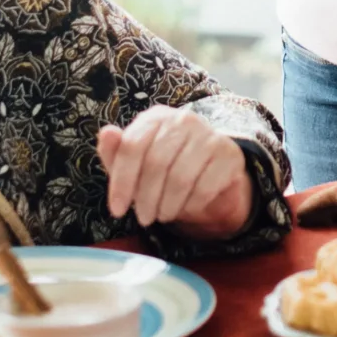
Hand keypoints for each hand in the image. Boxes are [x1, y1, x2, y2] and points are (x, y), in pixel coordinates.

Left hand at [99, 107, 251, 235]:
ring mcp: (209, 135)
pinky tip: (186, 207)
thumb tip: (107, 133)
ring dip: (168, 205)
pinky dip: (191, 204)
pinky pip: (205, 187)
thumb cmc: (164, 167)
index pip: (132, 145)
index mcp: (155, 118)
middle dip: (146, 198)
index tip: (117, 210)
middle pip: (157, 163)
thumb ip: (116, 152)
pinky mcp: (229, 154)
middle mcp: (183, 120)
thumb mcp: (135, 163)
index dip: (122, 181)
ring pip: (181, 177)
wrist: (208, 173)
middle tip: (143, 218)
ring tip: (162, 215)